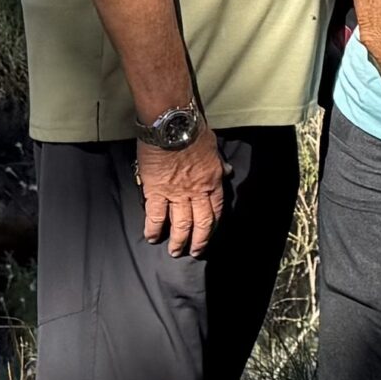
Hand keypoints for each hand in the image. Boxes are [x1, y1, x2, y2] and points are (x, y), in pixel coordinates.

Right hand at [137, 129, 225, 256]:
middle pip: (200, 222)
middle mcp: (196, 192)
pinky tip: (152, 238)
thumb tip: (228, 172)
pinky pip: (156, 215)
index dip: (213, 226)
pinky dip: (154, 229)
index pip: (216, 210)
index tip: (209, 235)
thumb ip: (219, 164)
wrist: (172, 126)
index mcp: (212, 182)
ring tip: (175, 251)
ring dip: (178, 240)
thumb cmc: (193, 132)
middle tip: (195, 252)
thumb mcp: (213, 148)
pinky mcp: (155, 191)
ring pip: (180, 223)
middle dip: (198, 240)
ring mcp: (176, 193)